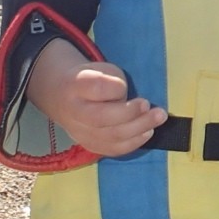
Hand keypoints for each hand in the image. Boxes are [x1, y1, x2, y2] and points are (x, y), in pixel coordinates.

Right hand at [24, 40, 166, 156]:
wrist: (60, 96)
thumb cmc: (89, 79)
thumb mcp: (100, 69)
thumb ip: (115, 82)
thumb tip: (134, 104)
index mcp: (76, 85)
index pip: (96, 88)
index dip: (116, 88)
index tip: (126, 86)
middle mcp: (74, 111)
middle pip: (102, 118)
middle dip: (132, 113)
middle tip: (152, 106)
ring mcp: (80, 132)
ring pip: (110, 137)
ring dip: (140, 129)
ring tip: (158, 118)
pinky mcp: (89, 145)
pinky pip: (113, 149)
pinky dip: (134, 142)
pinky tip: (147, 132)